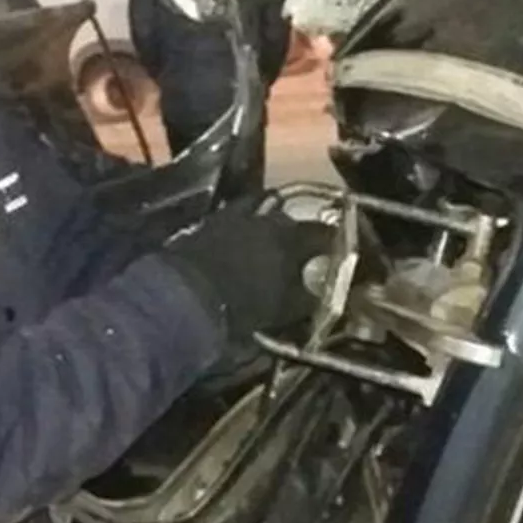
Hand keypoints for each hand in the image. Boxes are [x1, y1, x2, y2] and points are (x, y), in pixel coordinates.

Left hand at [161, 201, 334, 345]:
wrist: (183, 297)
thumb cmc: (240, 307)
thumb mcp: (283, 309)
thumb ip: (308, 300)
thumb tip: (323, 295)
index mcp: (291, 240)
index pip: (323, 234)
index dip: (334, 243)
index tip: (339, 252)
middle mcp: (268, 220)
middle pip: (293, 222)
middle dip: (301, 235)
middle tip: (303, 253)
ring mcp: (237, 217)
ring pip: (265, 213)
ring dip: (271, 225)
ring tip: (272, 242)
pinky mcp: (212, 222)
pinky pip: (238, 216)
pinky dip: (245, 224)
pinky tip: (242, 238)